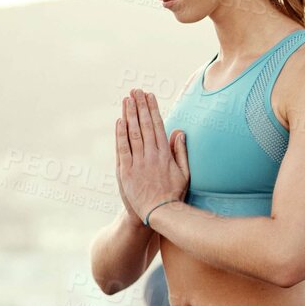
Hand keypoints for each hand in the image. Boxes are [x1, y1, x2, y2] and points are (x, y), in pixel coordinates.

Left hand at [115, 89, 189, 224]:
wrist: (158, 214)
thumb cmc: (173, 194)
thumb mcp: (185, 173)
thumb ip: (181, 151)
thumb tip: (179, 132)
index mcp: (165, 154)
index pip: (157, 125)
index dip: (153, 109)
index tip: (149, 96)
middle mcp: (151, 155)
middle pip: (144, 125)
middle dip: (140, 106)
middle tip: (135, 91)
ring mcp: (138, 162)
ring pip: (132, 133)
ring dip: (129, 115)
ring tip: (127, 100)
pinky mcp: (126, 171)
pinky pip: (122, 149)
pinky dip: (120, 134)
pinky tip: (120, 121)